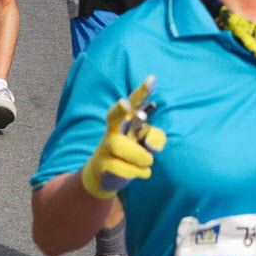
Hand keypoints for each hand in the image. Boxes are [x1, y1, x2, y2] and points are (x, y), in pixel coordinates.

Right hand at [82, 77, 167, 198]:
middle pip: (112, 116)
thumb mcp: (145, 144)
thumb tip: (152, 144)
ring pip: (120, 146)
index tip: (152, 79)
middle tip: (123, 104)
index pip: (135, 102)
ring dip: (140, 156)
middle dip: (118, 108)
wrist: (103, 175)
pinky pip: (120, 167)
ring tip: (148, 163)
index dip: (143, 91)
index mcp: (127, 120)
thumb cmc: (130, 153)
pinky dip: (135, 172)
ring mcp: (106, 146)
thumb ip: (154, 139)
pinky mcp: (101, 163)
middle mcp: (114, 130)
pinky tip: (142, 173)